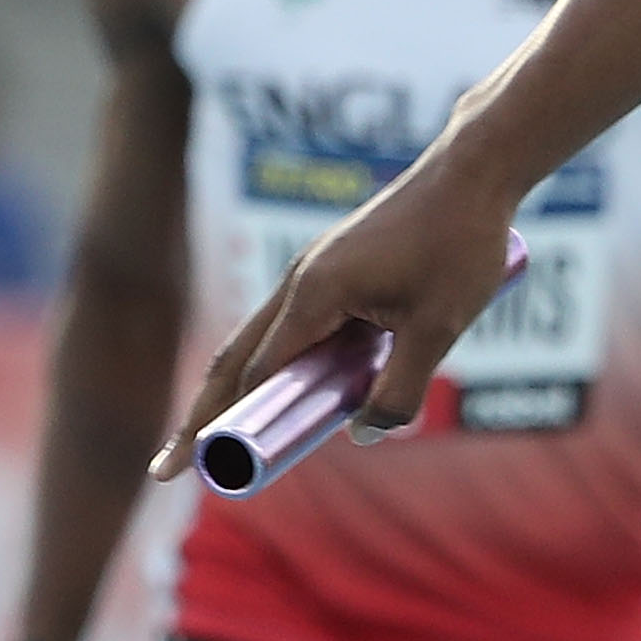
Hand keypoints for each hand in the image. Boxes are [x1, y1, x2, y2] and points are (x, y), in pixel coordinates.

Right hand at [152, 149, 517, 477]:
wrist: (474, 170)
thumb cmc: (459, 243)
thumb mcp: (440, 327)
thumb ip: (400, 389)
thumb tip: (363, 434)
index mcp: (313, 295)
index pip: (255, 376)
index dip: (226, 426)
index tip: (202, 469)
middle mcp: (299, 281)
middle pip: (234, 359)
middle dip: (201, 415)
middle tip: (166, 468)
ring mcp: (313, 270)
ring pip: (261, 340)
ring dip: (236, 388)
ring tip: (213, 435)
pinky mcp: (335, 265)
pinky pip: (293, 324)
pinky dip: (277, 361)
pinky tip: (285, 387)